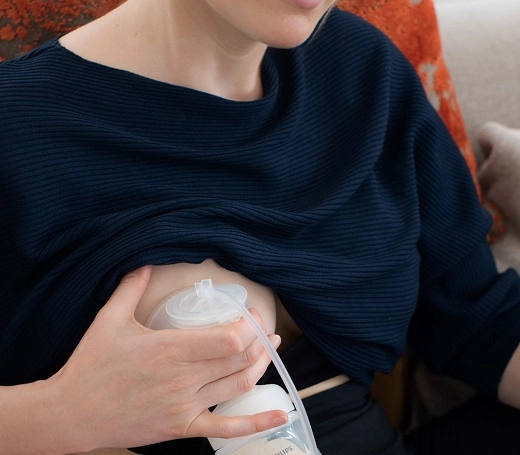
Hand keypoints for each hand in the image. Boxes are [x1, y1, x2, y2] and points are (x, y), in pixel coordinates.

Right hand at [50, 266, 285, 451]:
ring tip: (269, 351)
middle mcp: (182, 378)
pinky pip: (226, 427)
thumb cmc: (89, 365)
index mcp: (169, 349)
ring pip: (238, 384)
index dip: (251, 326)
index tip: (252, 315)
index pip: (229, 338)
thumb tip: (146, 263)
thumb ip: (130, 288)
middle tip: (265, 330)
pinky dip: (257, 423)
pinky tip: (281, 414)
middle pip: (240, 358)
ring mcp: (184, 405)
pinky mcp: (182, 427)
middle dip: (261, 341)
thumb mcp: (109, 321)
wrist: (69, 413)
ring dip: (261, 366)